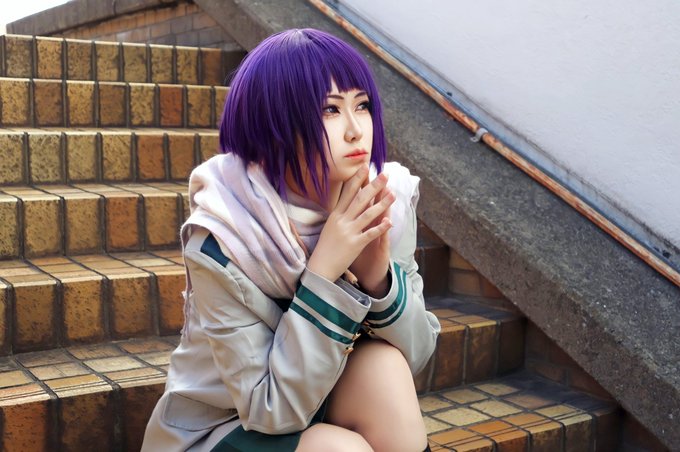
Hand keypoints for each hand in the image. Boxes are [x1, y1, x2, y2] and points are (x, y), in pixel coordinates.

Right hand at [307, 165, 394, 283]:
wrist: (320, 267)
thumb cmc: (326, 246)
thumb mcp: (330, 226)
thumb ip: (340, 213)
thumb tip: (346, 199)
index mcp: (336, 215)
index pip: (348, 192)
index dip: (357, 178)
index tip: (365, 166)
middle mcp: (342, 221)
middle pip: (360, 199)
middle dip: (374, 186)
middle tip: (385, 174)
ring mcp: (349, 232)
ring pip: (368, 214)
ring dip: (382, 204)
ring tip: (393, 194)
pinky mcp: (355, 245)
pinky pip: (370, 234)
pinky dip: (380, 228)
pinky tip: (390, 222)